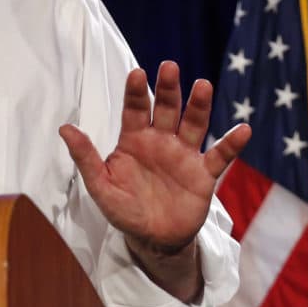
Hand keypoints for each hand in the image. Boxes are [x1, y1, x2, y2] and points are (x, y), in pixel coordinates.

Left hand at [59, 61, 250, 298]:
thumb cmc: (123, 209)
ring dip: (198, 106)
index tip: (137, 73)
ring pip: (193, 124)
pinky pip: (219, 156)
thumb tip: (64, 128)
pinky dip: (231, 144)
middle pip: (165, 109)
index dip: (136, 92)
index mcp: (133, 140)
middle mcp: (160, 141)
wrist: (152, 239)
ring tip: (203, 85)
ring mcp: (183, 155)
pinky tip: (243, 129)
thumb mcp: (100, 185)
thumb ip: (85, 157)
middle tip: (170, 67)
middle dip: (167, 89)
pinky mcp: (203, 175)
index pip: (134, 109)